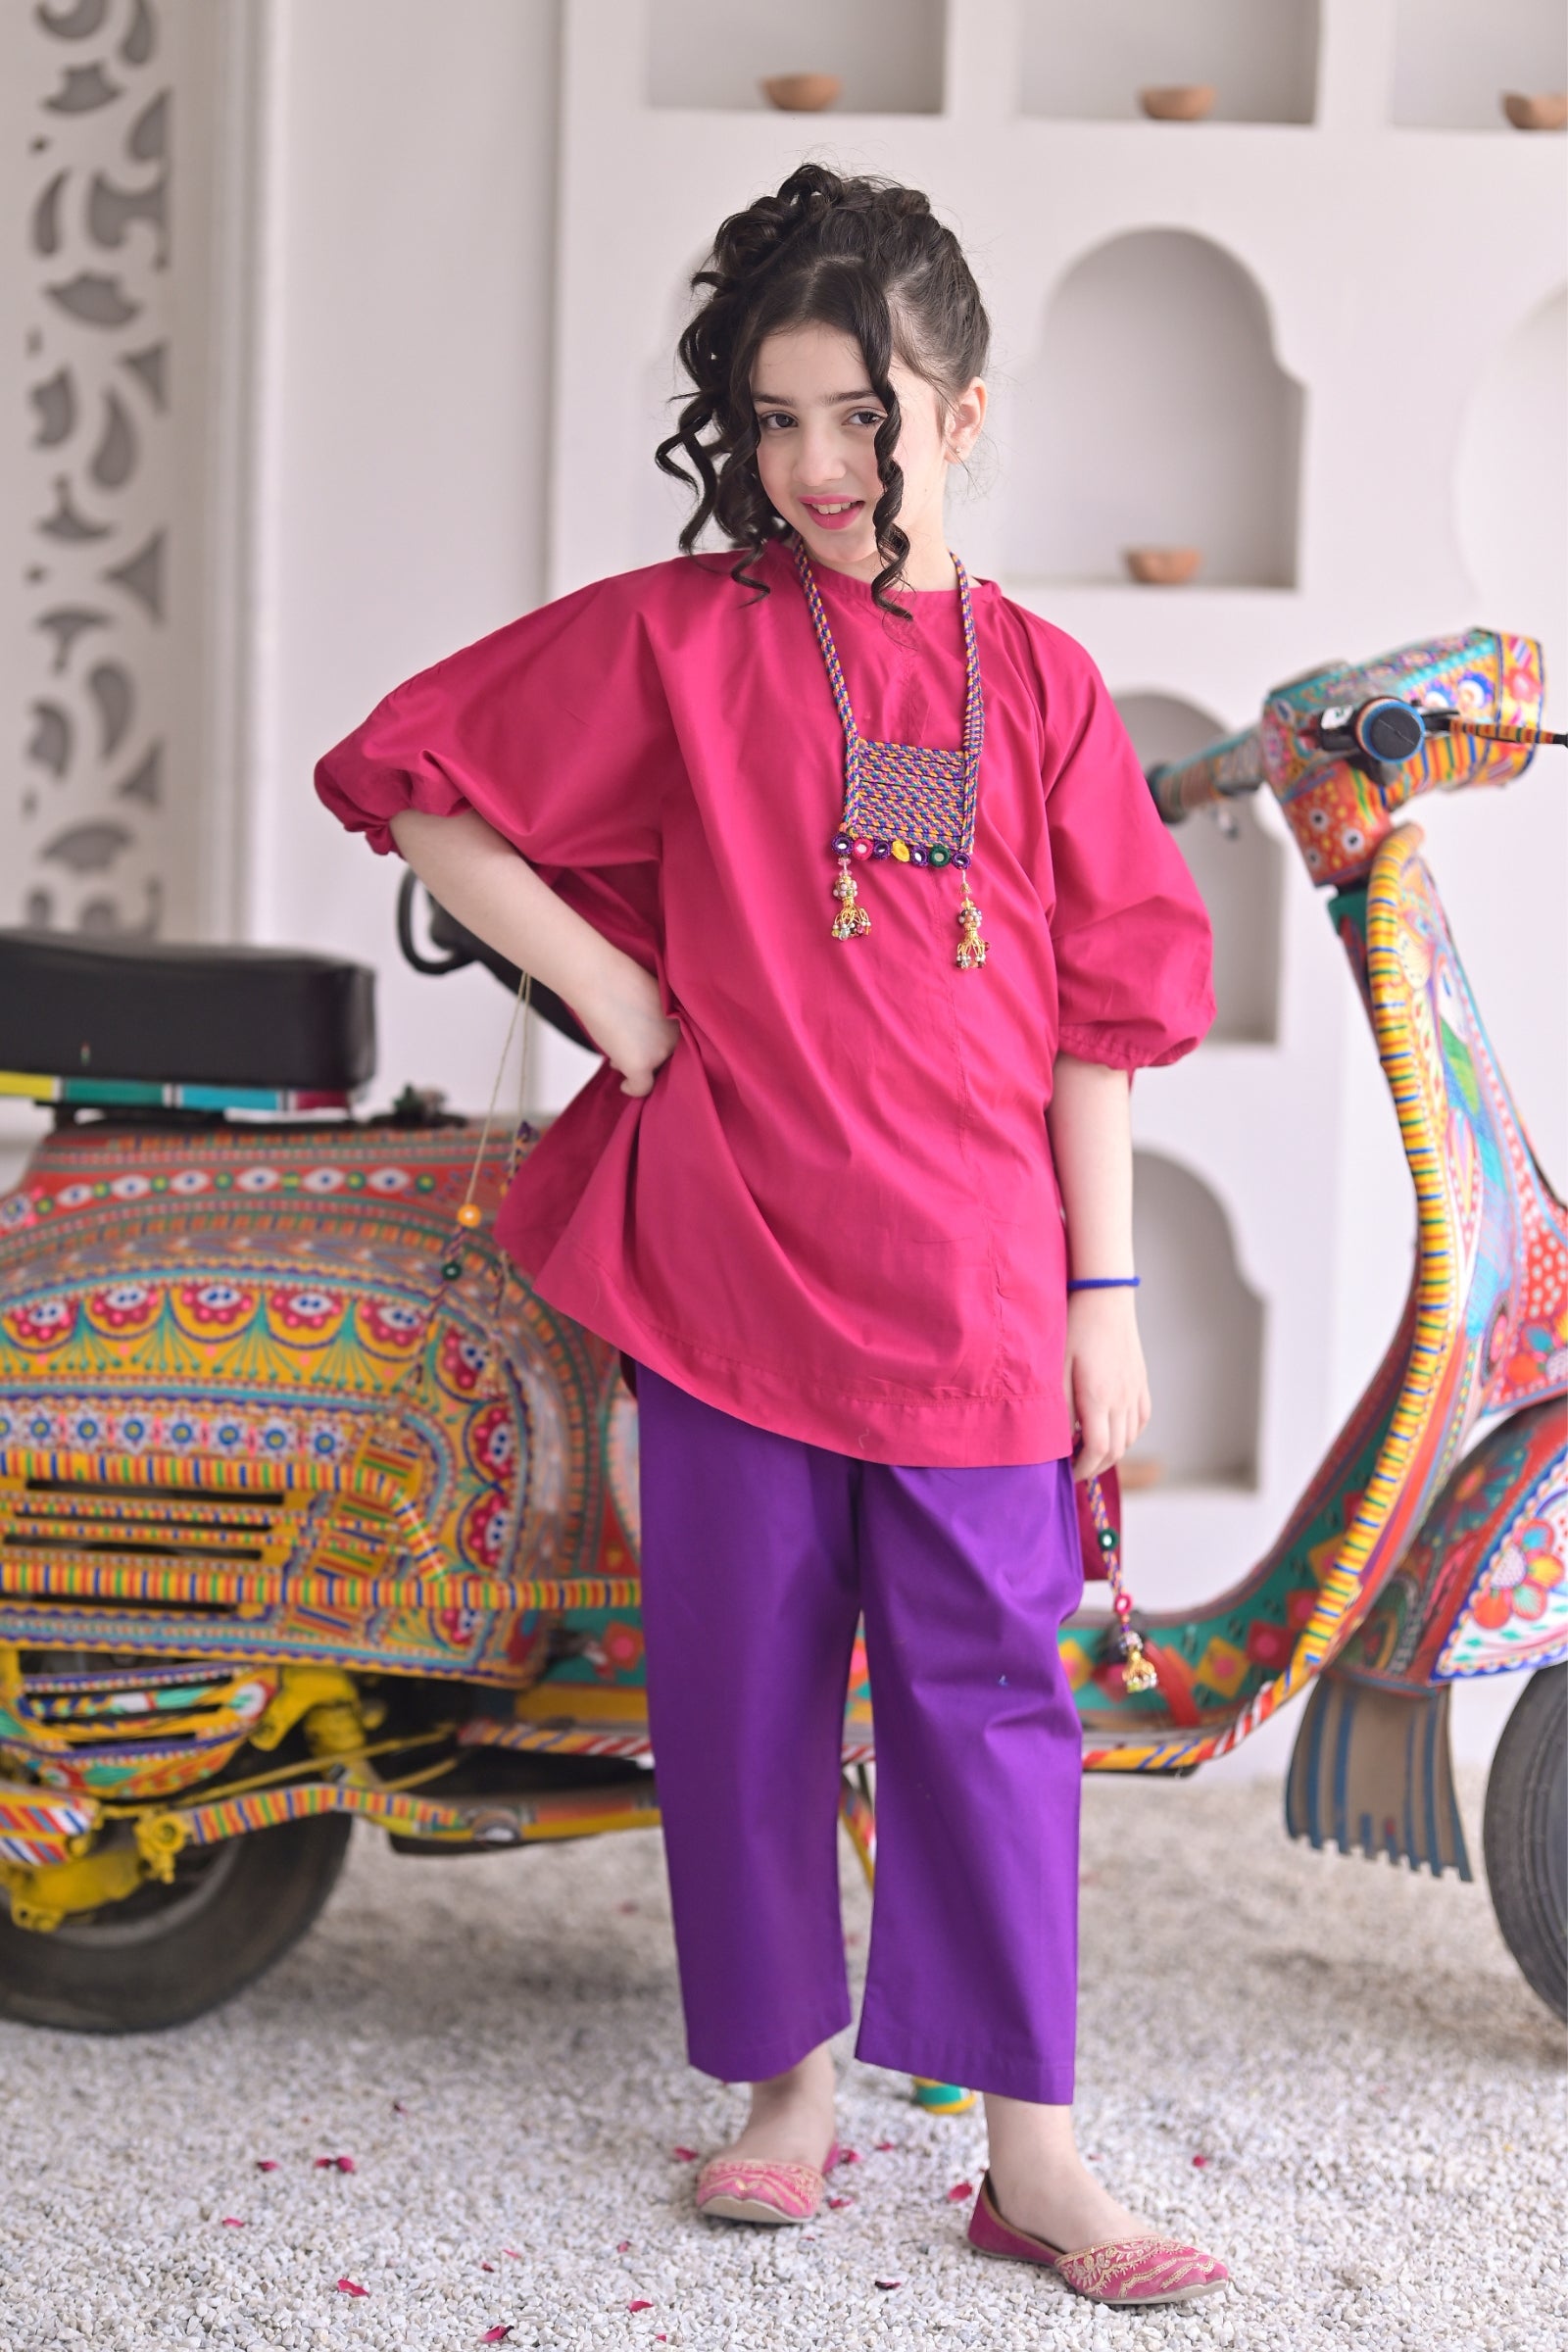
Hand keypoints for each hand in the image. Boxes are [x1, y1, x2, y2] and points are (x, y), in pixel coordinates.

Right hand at [579, 954, 679, 1096]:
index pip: (683, 1043)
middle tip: (631, 1049)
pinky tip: (624, 1086)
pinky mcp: (641, 1065)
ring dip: (639, 1066)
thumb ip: (658, 1019)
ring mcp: (660, 1052)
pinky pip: (641, 1087)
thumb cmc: (619, 979)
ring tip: (619, 1058)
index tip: (648, 1042)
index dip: (663, 1043)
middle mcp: (678, 1036)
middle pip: (670, 1058)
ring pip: (655, 1072)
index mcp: (684, 1018)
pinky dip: (632, 1089)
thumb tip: (647, 1040)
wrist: (599, 980)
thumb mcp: (651, 997)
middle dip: (650, 1055)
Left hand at [1063, 1288, 1150, 1480]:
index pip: (1098, 1450)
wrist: (1104, 1298)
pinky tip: (1111, 1430)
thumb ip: (1059, 1408)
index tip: (1067, 1474)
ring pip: (1130, 1438)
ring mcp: (1135, 1391)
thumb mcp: (1056, 1369)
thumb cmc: (1073, 1330)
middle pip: (1116, 1451)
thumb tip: (1060, 1440)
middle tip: (1075, 1467)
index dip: (1083, 1469)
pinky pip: (1141, 1420)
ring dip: (1111, 1452)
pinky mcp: (1141, 1382)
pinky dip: (1128, 1435)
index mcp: (1098, 1398)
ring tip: (1088, 1449)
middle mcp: (1122, 1399)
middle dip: (1095, 1466)